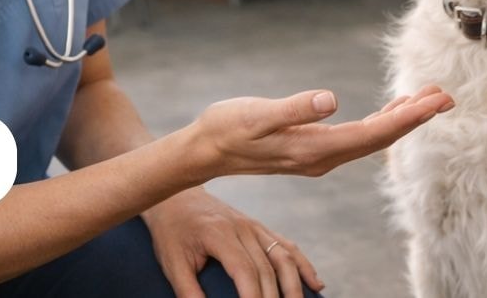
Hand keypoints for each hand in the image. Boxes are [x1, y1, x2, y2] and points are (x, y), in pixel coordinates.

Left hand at [143, 189, 321, 297]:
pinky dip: (302, 265)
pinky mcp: (258, 228)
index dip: (254, 296)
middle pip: (267, 267)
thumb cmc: (172, 232)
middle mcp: (243, 228)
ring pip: (283, 256)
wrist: (176, 198)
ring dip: (295, 284)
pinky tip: (314, 283)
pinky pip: (286, 246)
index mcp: (220, 235)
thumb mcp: (172, 262)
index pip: (245, 271)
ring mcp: (254, 226)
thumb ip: (187, 290)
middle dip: (277, 297)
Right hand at [192, 86, 454, 178]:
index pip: (374, 135)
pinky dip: (381, 121)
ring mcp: (319, 155)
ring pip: (372, 137)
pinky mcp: (313, 147)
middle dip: (416, 118)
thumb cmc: (227, 128)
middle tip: (447, 96)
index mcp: (315, 149)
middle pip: (381, 139)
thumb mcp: (257, 115)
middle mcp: (323, 157)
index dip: (409, 118)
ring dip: (402, 118)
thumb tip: (331, 99)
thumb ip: (294, 109)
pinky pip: (359, 136)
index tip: (437, 102)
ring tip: (429, 98)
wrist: (205, 150)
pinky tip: (392, 109)